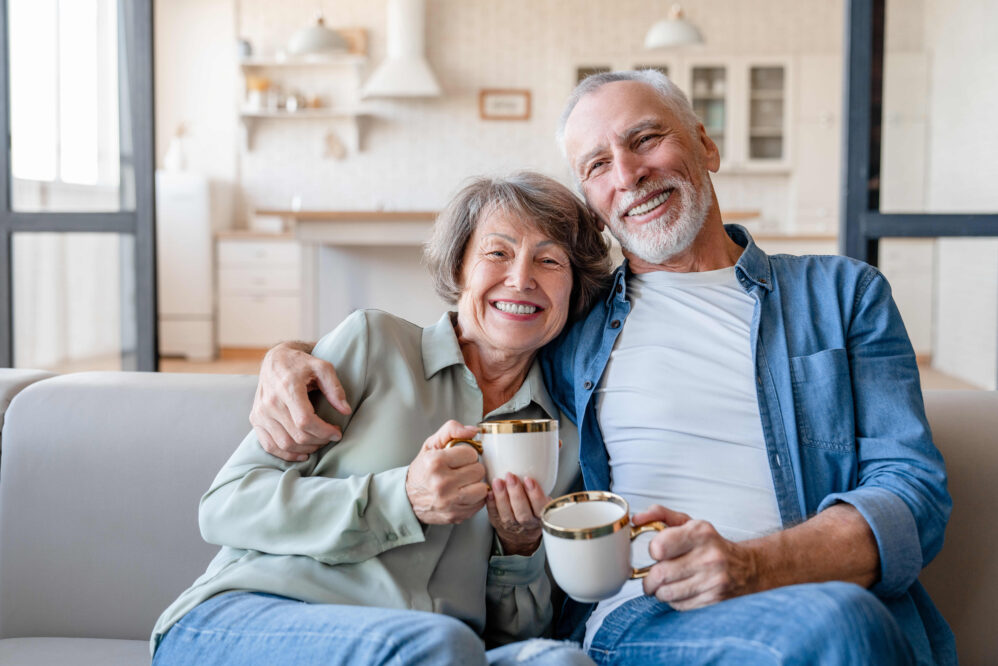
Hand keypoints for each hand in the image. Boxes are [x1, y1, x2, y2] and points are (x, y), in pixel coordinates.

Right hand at [250, 341, 352, 461]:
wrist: (275, 359)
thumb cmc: (301, 363)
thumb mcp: (323, 367)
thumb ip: (335, 388)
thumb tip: (346, 410)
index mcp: (287, 387)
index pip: (305, 421)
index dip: (324, 432)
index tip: (337, 432)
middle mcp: (270, 402)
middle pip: (297, 435)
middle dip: (319, 441)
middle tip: (330, 436)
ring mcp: (260, 412)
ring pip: (284, 444)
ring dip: (306, 449)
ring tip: (319, 442)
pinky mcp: (255, 419)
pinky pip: (269, 445)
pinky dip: (286, 454)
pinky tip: (302, 453)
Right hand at [406, 421, 488, 524]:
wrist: (408, 498)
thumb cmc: (422, 470)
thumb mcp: (431, 445)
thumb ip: (451, 430)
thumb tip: (473, 431)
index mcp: (435, 462)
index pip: (471, 453)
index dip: (467, 454)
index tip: (459, 458)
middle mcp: (441, 483)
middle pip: (478, 470)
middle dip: (472, 468)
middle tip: (461, 470)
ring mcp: (449, 502)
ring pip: (482, 488)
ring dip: (475, 484)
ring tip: (464, 482)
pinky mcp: (455, 515)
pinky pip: (479, 504)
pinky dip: (474, 498)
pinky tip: (463, 493)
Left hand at [486, 474, 549, 555]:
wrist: (521, 533)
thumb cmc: (532, 510)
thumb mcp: (542, 501)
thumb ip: (540, 487)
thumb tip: (535, 462)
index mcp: (541, 515)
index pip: (541, 507)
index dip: (535, 494)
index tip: (529, 480)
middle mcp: (528, 523)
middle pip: (522, 513)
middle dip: (516, 493)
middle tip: (511, 477)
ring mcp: (512, 526)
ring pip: (507, 515)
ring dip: (501, 497)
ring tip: (498, 481)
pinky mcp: (498, 523)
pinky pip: (494, 515)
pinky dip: (491, 503)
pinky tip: (489, 492)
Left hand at [634, 505, 759, 610]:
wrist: (746, 568)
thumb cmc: (710, 544)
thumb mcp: (688, 523)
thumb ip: (659, 515)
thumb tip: (636, 519)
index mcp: (700, 533)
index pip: (660, 546)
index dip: (654, 550)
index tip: (658, 552)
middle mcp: (709, 557)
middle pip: (659, 574)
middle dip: (649, 579)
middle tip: (652, 577)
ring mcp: (713, 581)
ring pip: (666, 593)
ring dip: (659, 591)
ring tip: (666, 584)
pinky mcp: (714, 600)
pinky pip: (679, 605)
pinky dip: (673, 601)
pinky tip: (681, 591)